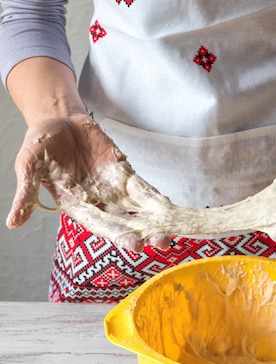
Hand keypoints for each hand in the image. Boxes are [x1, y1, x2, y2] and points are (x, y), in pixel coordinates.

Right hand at [6, 114, 170, 250]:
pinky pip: (142, 187)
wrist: (58, 118)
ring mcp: (114, 189)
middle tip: (163, 242)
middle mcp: (98, 202)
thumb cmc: (41, 143)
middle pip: (125, 221)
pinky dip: (155, 197)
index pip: (100, 225)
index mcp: (77, 206)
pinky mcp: (124, 173)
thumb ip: (26, 194)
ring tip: (173, 231)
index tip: (134, 244)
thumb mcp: (28, 165)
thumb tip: (12, 223)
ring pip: (137, 209)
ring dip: (156, 219)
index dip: (118, 234)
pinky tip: (170, 206)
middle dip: (145, 233)